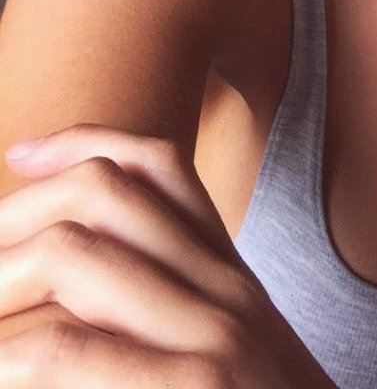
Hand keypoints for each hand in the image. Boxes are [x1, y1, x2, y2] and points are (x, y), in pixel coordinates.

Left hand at [0, 123, 335, 385]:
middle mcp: (223, 287)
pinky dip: (11, 354)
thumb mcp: (234, 347)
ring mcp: (211, 336)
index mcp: (228, 272)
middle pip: (101, 193)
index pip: (156, 164)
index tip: (17, 156)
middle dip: (13, 216)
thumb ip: (175, 304)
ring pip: (75, 254)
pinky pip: (70, 351)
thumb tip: (77, 287)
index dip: (77, 143)